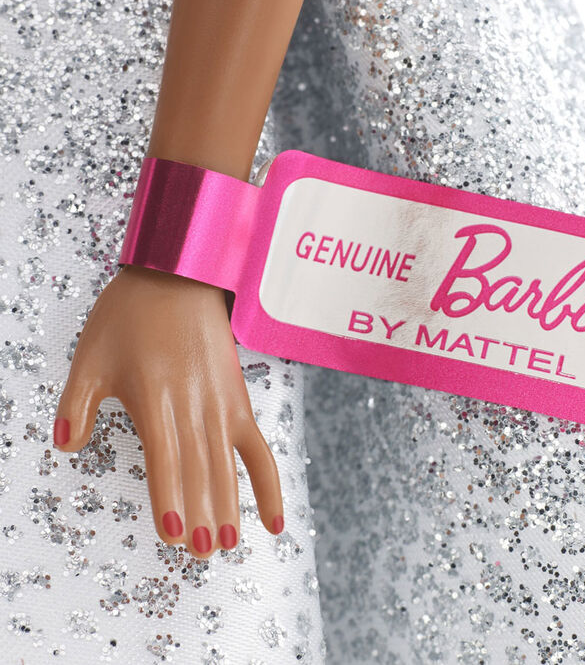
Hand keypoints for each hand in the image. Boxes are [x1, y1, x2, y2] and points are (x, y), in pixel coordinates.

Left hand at [53, 264, 283, 557]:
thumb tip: (66, 445)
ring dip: (229, 506)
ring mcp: (222, 405)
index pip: (165, 457)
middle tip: (201, 553)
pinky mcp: (238, 401)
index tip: (176, 532)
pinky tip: (272, 518)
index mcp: (156, 397)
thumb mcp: (91, 355)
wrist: (180, 278)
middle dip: (202, 515)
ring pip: (228, 465)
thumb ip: (76, 404)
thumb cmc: (132, 313)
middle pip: (200, 470)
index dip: (171, 496)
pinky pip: (258, 449)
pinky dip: (268, 483)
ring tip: (227, 544)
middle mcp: (194, 405)